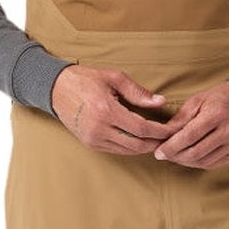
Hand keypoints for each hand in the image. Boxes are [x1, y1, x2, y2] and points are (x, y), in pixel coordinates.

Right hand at [50, 65, 176, 154]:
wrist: (56, 89)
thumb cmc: (86, 79)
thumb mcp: (114, 78)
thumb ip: (138, 92)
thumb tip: (160, 102)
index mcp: (106, 111)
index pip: (141, 128)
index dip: (160, 132)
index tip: (172, 129)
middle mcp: (98, 129)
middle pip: (136, 144)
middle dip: (156, 142)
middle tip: (170, 138)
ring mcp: (93, 138)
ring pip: (127, 150)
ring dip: (145, 147)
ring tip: (158, 140)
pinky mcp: (90, 143)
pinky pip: (116, 150)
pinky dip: (131, 147)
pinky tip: (140, 140)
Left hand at [153, 81, 228, 169]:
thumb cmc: (218, 100)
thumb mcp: (197, 102)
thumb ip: (179, 120)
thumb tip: (161, 137)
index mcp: (218, 114)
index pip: (190, 136)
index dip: (171, 146)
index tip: (158, 152)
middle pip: (196, 152)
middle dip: (175, 156)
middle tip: (162, 155)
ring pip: (203, 161)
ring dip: (184, 161)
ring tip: (173, 156)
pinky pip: (212, 164)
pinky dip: (197, 163)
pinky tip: (187, 158)